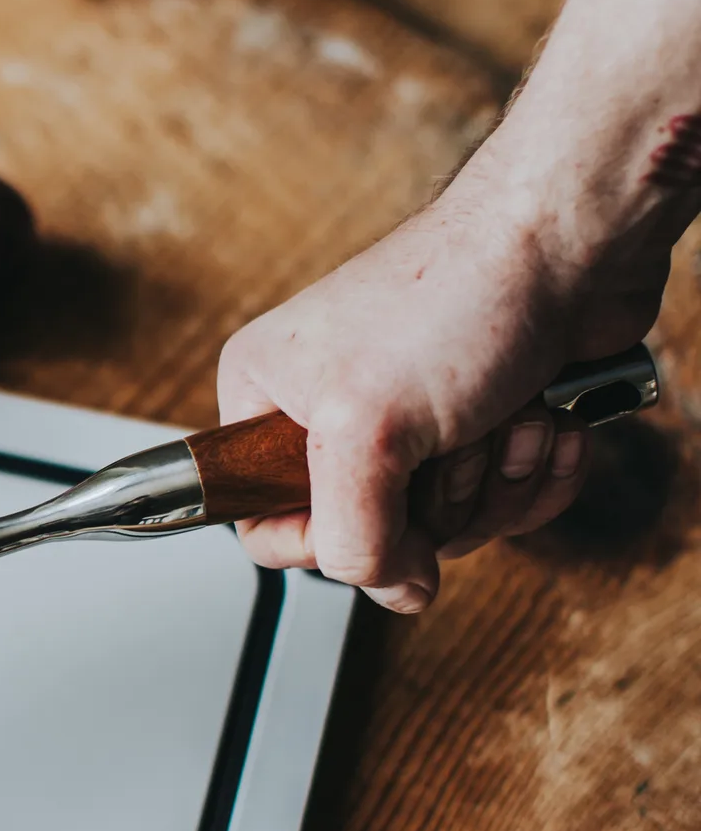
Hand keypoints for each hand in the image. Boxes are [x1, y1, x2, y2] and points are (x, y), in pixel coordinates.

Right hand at [215, 165, 665, 613]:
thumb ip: (352, 536)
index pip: (262, 522)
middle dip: (439, 498)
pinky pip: (506, 499)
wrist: (570, 240)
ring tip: (501, 409)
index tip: (374, 509)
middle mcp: (334, 409)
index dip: (324, 539)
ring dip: (497, 477)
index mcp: (268, 396)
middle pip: (373, 533)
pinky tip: (541, 414)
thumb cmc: (458, 295)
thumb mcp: (367, 432)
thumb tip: (394, 590)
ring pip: (449, 524)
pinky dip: (538, 466)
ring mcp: (414, 420)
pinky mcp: (482, 422)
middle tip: (450, 435)